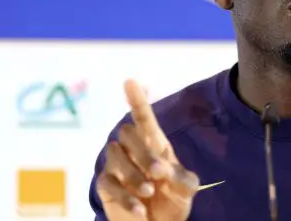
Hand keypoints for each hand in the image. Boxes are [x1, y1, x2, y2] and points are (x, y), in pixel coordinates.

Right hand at [96, 80, 198, 220]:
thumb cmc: (172, 202)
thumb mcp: (185, 190)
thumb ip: (184, 180)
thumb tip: (170, 172)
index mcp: (154, 144)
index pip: (143, 117)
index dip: (137, 99)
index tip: (130, 81)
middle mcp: (132, 150)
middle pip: (127, 133)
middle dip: (143, 152)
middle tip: (159, 173)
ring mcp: (116, 166)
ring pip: (113, 155)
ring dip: (133, 174)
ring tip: (149, 192)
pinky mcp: (105, 187)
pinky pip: (108, 184)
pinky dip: (125, 197)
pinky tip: (140, 209)